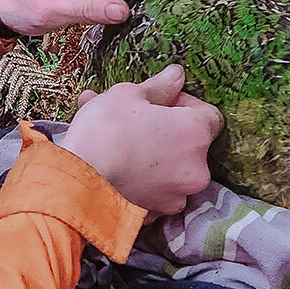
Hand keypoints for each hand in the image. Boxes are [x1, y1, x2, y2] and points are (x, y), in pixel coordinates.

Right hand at [57, 65, 221, 215]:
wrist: (80, 184)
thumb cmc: (105, 133)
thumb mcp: (128, 95)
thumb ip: (160, 86)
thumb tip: (177, 75)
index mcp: (196, 133)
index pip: (209, 115)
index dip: (185, 104)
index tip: (161, 102)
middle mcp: (197, 168)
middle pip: (190, 143)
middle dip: (164, 129)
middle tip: (133, 119)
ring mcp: (178, 195)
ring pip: (170, 167)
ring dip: (150, 152)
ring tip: (115, 140)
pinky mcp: (158, 213)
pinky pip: (155, 189)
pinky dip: (142, 178)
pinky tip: (115, 165)